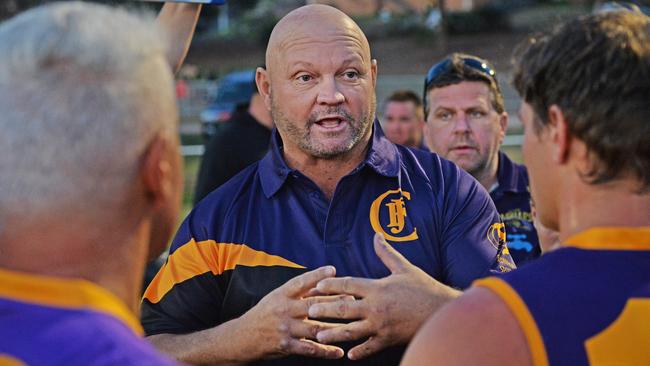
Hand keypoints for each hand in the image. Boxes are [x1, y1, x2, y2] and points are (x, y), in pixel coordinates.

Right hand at [234, 266, 345, 360]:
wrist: (241, 338)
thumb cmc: (264, 315)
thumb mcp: (276, 298)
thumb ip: (298, 293)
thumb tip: (323, 282)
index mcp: (281, 295)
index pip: (300, 282)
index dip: (317, 275)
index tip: (333, 270)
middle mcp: (283, 310)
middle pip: (313, 304)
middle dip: (334, 302)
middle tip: (352, 300)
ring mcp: (285, 328)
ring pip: (315, 328)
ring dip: (336, 328)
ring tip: (353, 328)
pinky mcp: (286, 346)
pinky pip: (310, 349)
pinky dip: (325, 351)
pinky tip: (338, 353)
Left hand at [308, 234, 460, 359]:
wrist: (444, 311)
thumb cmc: (424, 288)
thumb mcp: (405, 268)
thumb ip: (386, 253)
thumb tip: (376, 235)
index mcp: (378, 287)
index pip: (348, 285)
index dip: (331, 285)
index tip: (316, 286)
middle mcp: (376, 307)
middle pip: (344, 308)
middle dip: (325, 309)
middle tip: (308, 311)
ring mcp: (381, 325)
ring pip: (352, 331)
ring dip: (334, 334)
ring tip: (318, 336)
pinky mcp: (389, 339)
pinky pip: (370, 347)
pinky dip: (359, 351)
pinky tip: (347, 355)